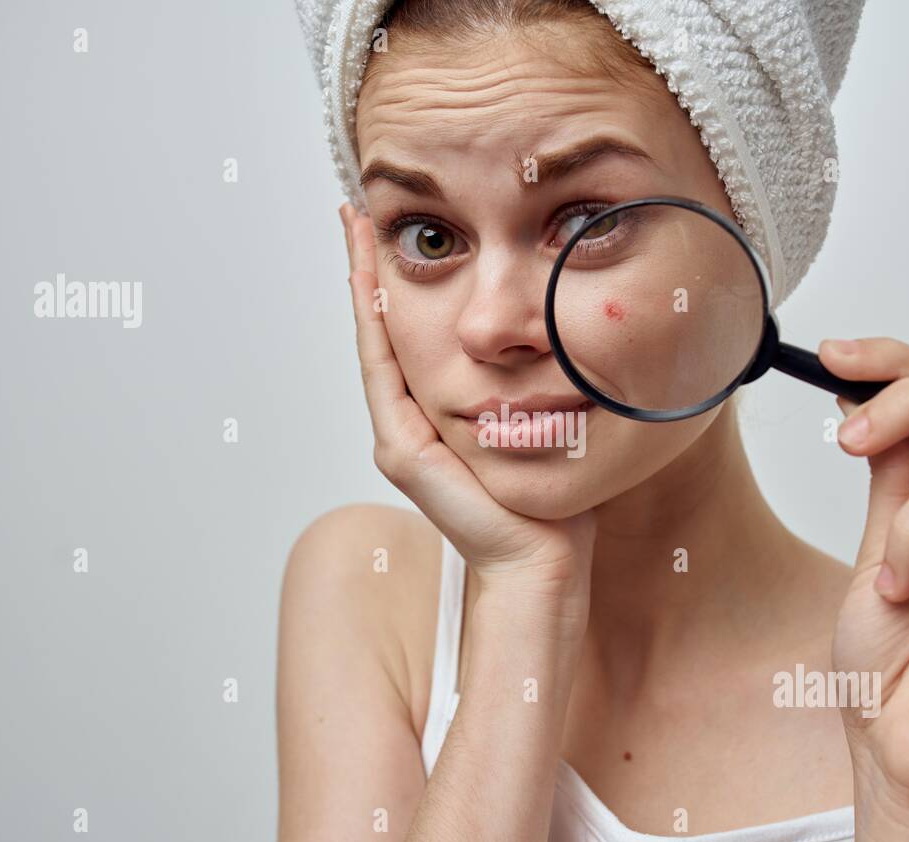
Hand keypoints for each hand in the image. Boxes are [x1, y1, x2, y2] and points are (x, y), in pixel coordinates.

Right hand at [339, 203, 596, 615]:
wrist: (543, 561)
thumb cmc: (551, 505)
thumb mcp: (542, 424)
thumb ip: (532, 385)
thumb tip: (553, 337)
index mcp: (436, 418)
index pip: (409, 336)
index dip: (394, 286)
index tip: (388, 232)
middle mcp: (408, 425)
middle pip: (381, 332)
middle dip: (366, 270)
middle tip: (356, 212)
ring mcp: (400, 439)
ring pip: (376, 344)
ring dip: (362, 284)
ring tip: (355, 229)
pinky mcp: (404, 452)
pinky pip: (385, 372)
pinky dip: (373, 325)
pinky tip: (367, 281)